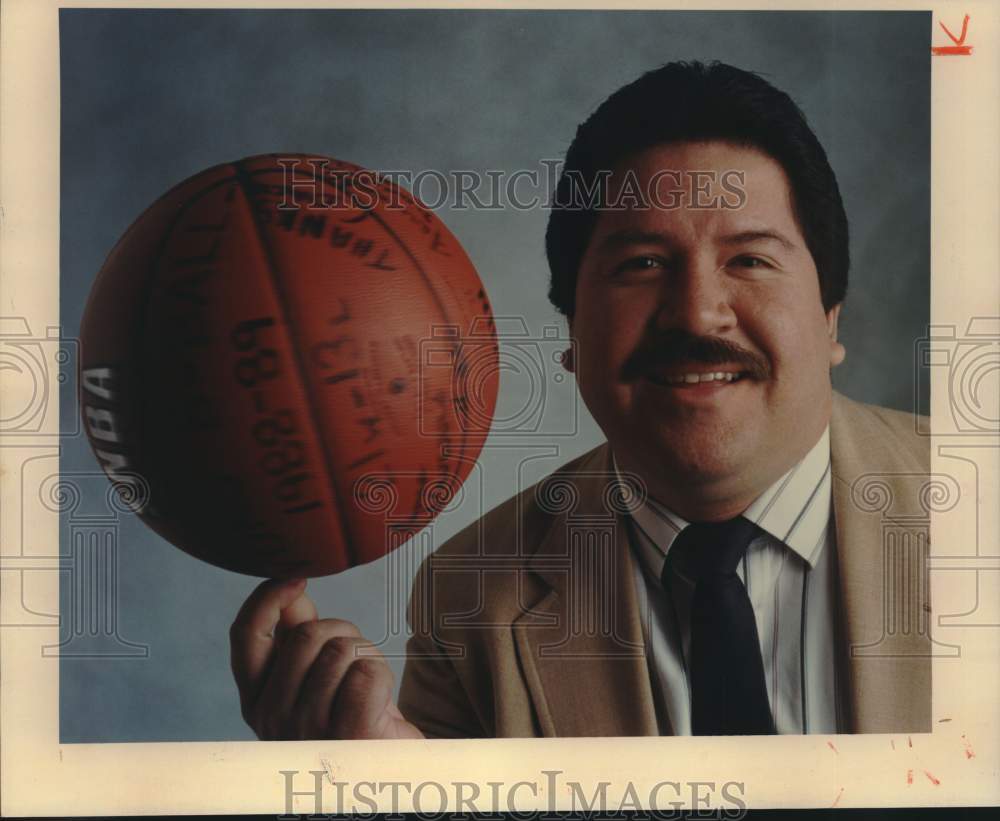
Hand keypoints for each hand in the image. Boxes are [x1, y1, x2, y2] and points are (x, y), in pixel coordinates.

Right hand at [229, 578, 423, 739]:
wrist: (387, 773)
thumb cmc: (352, 722)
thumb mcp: (315, 679)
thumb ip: (296, 638)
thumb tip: (289, 590)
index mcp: (257, 700)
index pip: (245, 634)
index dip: (268, 596)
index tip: (296, 577)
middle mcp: (272, 719)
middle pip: (307, 634)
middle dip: (342, 631)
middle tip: (356, 660)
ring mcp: (308, 732)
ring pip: (341, 650)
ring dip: (366, 656)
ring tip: (367, 687)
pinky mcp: (348, 739)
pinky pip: (364, 674)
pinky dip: (380, 673)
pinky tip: (379, 700)